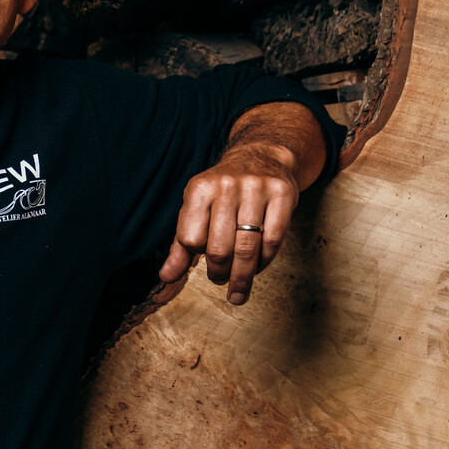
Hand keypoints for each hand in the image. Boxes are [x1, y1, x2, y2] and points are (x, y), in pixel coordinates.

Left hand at [156, 140, 300, 306]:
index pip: (191, 239)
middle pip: (220, 248)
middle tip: (221, 280)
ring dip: (242, 277)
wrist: (262, 157)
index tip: (203, 264)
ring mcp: (256, 188)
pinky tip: (258, 266)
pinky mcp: (282, 194)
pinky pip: (273, 241)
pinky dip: (265, 261)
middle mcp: (227, 185)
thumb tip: (167, 277)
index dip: (196, 257)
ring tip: (238, 290)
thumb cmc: (223, 192)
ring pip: (248, 248)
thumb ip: (181, 245)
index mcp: (200, 189)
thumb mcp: (197, 209)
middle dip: (220, 274)